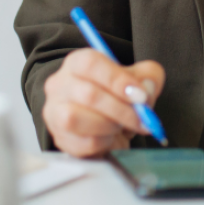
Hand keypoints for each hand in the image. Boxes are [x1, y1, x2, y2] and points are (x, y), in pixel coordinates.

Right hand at [43, 49, 164, 157]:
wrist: (107, 121)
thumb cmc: (119, 94)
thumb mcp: (139, 77)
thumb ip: (148, 77)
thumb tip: (146, 90)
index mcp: (78, 62)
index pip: (90, 64)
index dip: (117, 79)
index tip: (141, 95)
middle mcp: (60, 84)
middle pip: (88, 94)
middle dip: (122, 109)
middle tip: (142, 118)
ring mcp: (55, 112)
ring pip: (76, 119)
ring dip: (108, 125)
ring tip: (120, 125)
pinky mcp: (60, 138)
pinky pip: (81, 143)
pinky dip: (103, 142)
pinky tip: (110, 136)